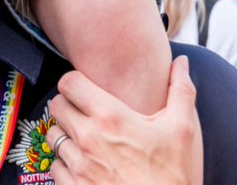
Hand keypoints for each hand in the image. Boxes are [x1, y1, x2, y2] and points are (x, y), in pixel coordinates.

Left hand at [46, 55, 201, 184]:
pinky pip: (55, 165)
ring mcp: (77, 164)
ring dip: (66, 136)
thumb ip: (180, 91)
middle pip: (56, 105)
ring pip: (53, 135)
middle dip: (69, 106)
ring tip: (87, 142)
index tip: (85, 90)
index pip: (68, 83)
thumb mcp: (182, 131)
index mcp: (110, 117)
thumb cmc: (173, 176)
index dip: (75, 83)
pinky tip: (85, 165)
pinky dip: (65, 164)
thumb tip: (181, 62)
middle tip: (85, 114)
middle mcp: (87, 138)